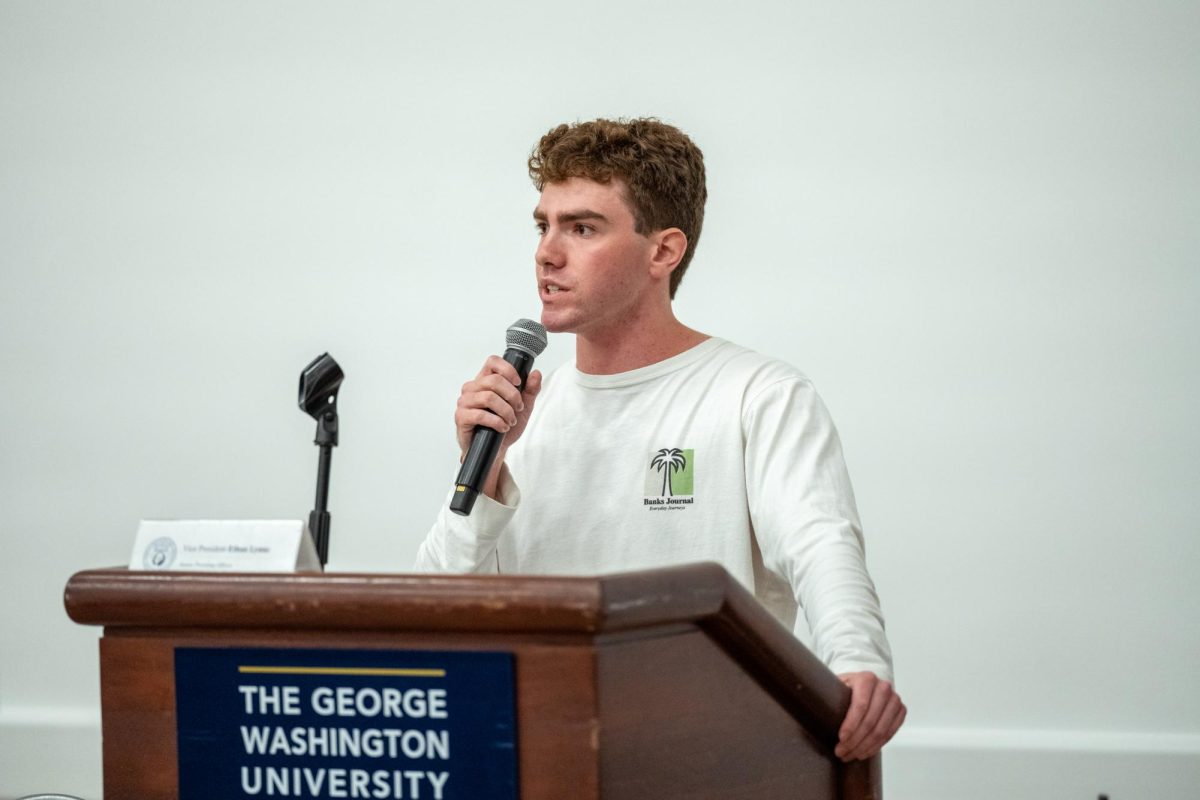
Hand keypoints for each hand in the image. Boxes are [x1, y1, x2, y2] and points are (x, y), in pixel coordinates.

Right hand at [454, 356, 542, 492]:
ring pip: (488, 397)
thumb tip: (536, 373)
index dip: (508, 369)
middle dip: (512, 395)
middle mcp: (472, 388)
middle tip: (518, 408)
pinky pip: (480, 414)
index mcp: (485, 381)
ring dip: (505, 411)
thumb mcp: (523, 407)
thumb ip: (530, 390)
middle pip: (494, 380)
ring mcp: (465, 402)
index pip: (492, 362)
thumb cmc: (505, 426)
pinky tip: (502, 427)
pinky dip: (496, 421)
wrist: (496, 450)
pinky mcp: (461, 417)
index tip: (518, 382)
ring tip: (510, 420)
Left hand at [835, 672, 905, 761]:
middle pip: (870, 721)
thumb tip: (808, 705)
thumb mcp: (837, 684)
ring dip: (864, 747)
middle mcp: (883, 687)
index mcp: (866, 678)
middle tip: (841, 752)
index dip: (851, 725)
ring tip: (850, 755)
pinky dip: (876, 746)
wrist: (865, 683)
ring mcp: (894, 699)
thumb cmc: (847, 686)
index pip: (860, 705)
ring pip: (881, 730)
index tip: (840, 739)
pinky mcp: (900, 711)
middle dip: (855, 741)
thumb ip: (828, 693)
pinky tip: (864, 752)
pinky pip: (890, 733)